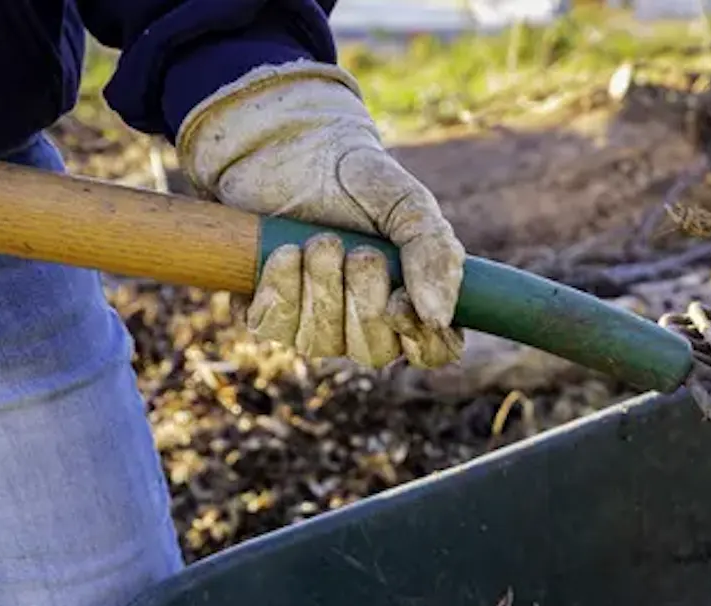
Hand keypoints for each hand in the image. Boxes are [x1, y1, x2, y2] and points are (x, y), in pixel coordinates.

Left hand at [176, 60, 465, 368]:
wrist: (286, 149)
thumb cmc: (355, 179)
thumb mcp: (406, 203)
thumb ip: (434, 252)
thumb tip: (439, 317)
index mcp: (415, 299)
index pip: (435, 351)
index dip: (421, 341)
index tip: (398, 304)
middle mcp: (367, 323)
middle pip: (375, 352)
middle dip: (364, 299)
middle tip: (360, 251)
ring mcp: (316, 325)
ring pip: (322, 343)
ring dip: (323, 287)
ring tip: (321, 241)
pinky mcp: (271, 314)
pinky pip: (277, 328)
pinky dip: (282, 288)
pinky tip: (286, 252)